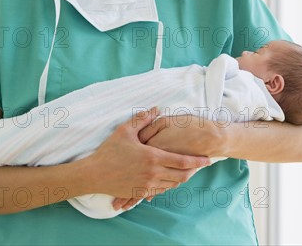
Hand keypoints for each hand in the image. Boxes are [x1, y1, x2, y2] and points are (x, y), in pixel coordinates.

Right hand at [85, 108, 210, 207]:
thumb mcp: (125, 131)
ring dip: (181, 178)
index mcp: (153, 157)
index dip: (197, 161)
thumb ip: (143, 119)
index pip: (182, 161)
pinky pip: (160, 191)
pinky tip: (169, 179)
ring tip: (187, 171)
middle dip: (193, 171)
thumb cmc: (109, 151)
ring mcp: (147, 185)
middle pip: (181, 175)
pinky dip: (167, 185)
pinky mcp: (139, 192)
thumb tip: (156, 108)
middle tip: (200, 165)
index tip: (208, 159)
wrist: (93, 174)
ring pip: (172, 184)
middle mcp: (153, 173)